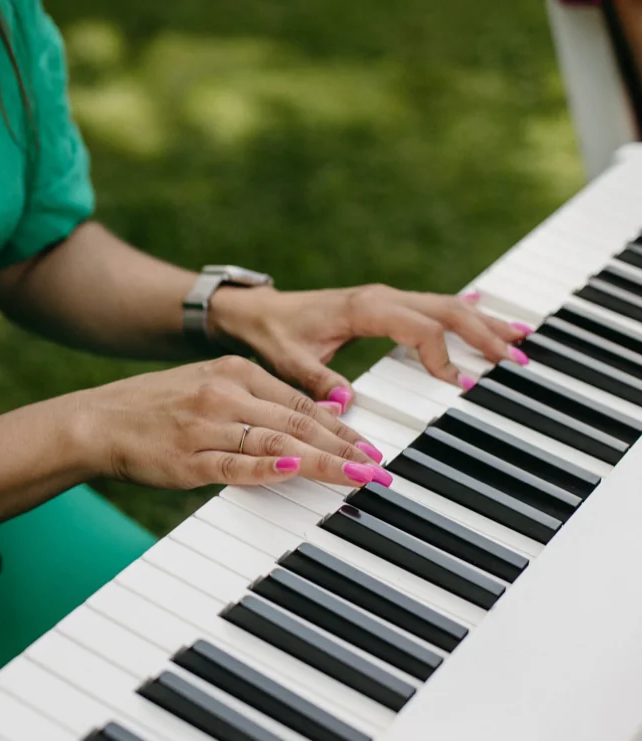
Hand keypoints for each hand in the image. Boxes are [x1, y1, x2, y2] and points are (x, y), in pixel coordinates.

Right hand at [72, 355, 390, 489]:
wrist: (99, 420)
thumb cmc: (158, 408)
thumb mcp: (211, 385)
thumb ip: (263, 398)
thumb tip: (323, 414)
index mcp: (233, 371)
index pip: (301, 401)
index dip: (343, 427)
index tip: (372, 448)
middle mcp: (223, 393)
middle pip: (297, 422)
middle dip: (345, 448)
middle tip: (379, 469)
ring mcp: (205, 427)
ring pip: (276, 442)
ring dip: (322, 461)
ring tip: (356, 476)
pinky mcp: (187, 460)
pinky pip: (235, 465)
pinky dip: (267, 468)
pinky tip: (295, 471)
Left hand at [208, 284, 529, 406]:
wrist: (258, 312)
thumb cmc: (272, 334)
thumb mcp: (287, 360)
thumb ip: (314, 380)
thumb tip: (345, 403)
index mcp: (363, 308)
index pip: (418, 326)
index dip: (442, 353)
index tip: (457, 382)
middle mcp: (381, 299)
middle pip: (446, 310)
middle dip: (484, 332)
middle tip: (517, 358)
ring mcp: (387, 300)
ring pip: (447, 306)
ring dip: (484, 322)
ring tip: (522, 339)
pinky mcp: (387, 307)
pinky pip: (434, 308)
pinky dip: (467, 316)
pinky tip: (493, 319)